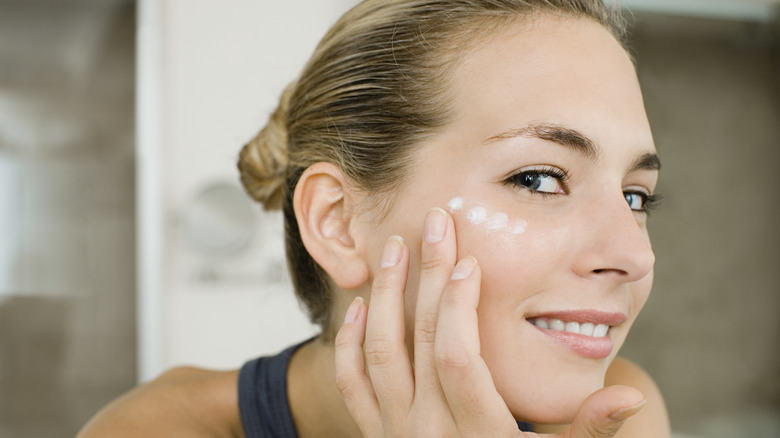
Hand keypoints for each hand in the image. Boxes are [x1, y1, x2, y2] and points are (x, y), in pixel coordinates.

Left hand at [335, 207, 644, 436]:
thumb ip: (589, 431)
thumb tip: (626, 395)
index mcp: (477, 434)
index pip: (458, 356)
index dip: (460, 305)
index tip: (471, 263)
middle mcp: (428, 432)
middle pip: (420, 340)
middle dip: (428, 276)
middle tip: (434, 225)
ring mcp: (394, 434)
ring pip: (380, 352)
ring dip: (385, 295)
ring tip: (393, 249)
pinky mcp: (375, 436)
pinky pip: (352, 383)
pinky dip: (349, 342)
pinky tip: (357, 306)